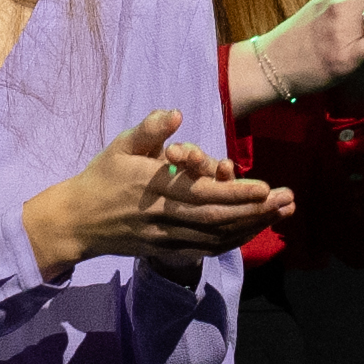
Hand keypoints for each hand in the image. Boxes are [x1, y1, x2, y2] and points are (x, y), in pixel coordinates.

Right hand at [19, 108, 281, 274]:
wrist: (76, 222)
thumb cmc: (101, 178)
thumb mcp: (121, 146)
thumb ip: (149, 129)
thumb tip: (176, 112)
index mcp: (153, 188)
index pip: (201, 193)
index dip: (235, 193)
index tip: (264, 187)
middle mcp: (163, 217)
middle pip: (216, 218)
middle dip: (255, 211)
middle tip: (287, 201)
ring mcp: (165, 238)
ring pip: (214, 237)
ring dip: (250, 227)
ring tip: (279, 215)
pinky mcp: (165, 251)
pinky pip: (204, 250)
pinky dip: (231, 242)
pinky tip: (251, 232)